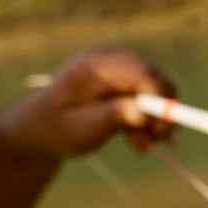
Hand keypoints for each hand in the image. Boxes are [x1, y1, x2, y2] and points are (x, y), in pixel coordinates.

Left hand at [7, 47, 177, 158]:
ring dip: (156, 123)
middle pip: (157, 80)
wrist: (43, 128)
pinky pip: (151, 101)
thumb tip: (142, 113)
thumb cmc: (57, 128)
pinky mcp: (126, 83)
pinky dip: (149, 123)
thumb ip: (112, 117)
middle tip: (161, 142)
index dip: (160, 101)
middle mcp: (112, 60)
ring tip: (142, 147)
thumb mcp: (81, 128)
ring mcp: (120, 70)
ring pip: (158, 93)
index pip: (143, 73)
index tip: (161, 132)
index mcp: (96, 64)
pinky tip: (138, 141)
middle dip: (163, 114)